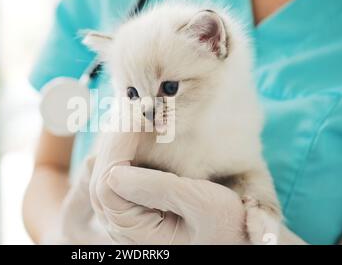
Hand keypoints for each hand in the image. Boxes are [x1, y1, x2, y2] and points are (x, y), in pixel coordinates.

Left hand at [90, 132, 306, 244]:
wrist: (241, 232)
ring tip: (130, 114)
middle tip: (129, 108)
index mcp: (137, 233)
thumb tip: (114, 172)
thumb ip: (156, 189)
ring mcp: (127, 214)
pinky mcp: (135, 203)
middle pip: (100, 177)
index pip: (106, 186)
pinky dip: (123, 150)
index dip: (115, 147)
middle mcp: (124, 227)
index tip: (133, 115)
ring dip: (116, 143)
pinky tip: (133, 130)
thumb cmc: (227, 222)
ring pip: (105, 173)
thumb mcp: (200, 203)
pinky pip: (118, 173)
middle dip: (113, 140)